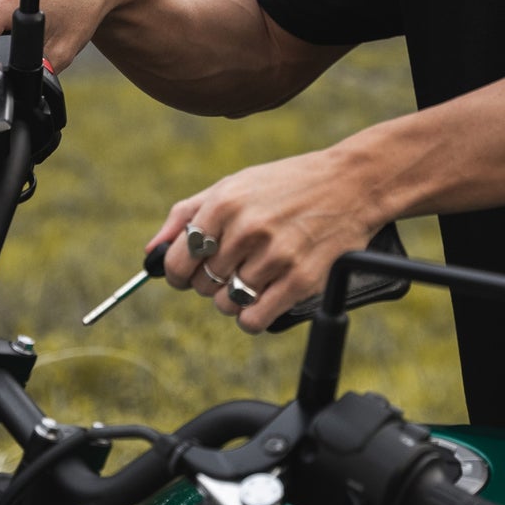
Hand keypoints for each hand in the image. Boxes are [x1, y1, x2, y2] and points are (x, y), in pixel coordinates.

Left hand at [150, 146, 386, 332]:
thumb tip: (152, 250)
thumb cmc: (288, 184)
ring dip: (232, 299)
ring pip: (226, 304)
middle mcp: (247, 230)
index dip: (178, 272)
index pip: (177, 260)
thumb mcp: (234, 184)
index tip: (188, 273)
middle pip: (202, 284)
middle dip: (210, 282)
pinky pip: (254, 320)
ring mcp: (275, 257)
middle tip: (232, 268)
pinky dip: (251, 317)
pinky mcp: (300, 280)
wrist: (352, 184)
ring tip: (251, 279)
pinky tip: (261, 300)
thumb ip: (187, 214)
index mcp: (225, 203)